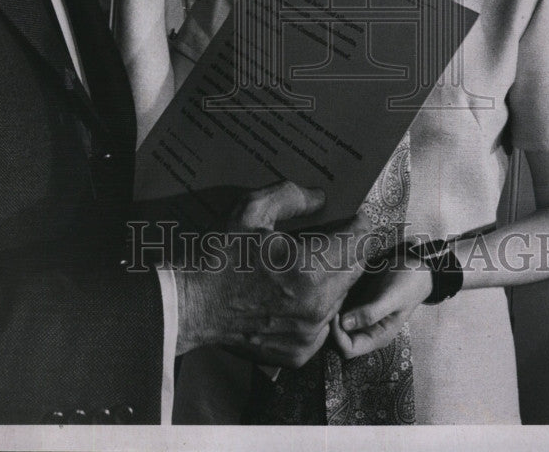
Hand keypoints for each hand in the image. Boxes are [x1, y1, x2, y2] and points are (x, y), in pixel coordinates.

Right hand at [175, 181, 374, 368]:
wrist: (190, 304)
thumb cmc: (219, 255)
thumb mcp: (250, 210)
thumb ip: (290, 196)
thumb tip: (321, 198)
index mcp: (309, 270)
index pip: (357, 242)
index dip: (358, 225)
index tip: (355, 216)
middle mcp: (317, 307)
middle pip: (354, 270)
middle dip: (349, 250)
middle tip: (334, 235)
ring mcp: (309, 335)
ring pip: (341, 297)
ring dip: (334, 278)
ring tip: (311, 261)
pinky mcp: (299, 353)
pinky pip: (323, 323)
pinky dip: (317, 306)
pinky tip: (296, 291)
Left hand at [330, 256, 431, 358]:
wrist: (414, 266)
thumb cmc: (407, 284)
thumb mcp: (392, 298)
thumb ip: (370, 313)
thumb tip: (344, 324)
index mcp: (378, 337)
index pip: (349, 349)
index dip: (338, 336)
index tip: (335, 314)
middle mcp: (368, 331)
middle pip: (340, 339)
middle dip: (332, 326)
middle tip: (329, 305)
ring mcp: (362, 318)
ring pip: (339, 325)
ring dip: (333, 314)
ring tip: (331, 297)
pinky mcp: (359, 304)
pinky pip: (342, 310)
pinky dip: (336, 304)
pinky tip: (335, 292)